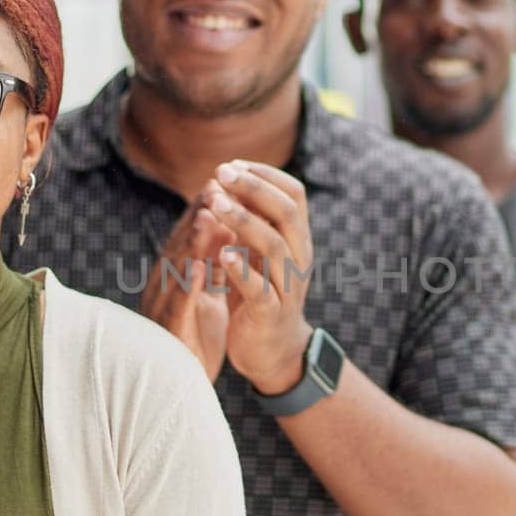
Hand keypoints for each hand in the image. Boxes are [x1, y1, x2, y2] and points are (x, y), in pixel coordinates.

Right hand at [140, 198, 233, 380]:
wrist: (180, 391)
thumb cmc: (193, 340)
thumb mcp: (204, 296)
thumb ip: (211, 265)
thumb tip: (225, 228)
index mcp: (177, 278)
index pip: (192, 237)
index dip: (206, 207)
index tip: (224, 181)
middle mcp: (165, 288)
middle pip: (181, 244)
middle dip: (199, 214)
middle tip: (216, 184)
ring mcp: (164, 310)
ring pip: (177, 271)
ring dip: (192, 242)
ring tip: (209, 215)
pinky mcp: (168, 334)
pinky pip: (178, 307)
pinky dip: (188, 285)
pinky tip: (199, 268)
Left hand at [200, 161, 316, 396]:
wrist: (273, 351)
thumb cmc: (262, 293)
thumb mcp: (261, 253)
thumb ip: (253, 221)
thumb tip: (227, 178)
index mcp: (297, 238)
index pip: (293, 193)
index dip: (265, 174)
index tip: (232, 164)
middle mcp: (299, 257)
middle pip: (286, 212)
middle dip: (253, 188)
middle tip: (221, 173)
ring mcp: (288, 286)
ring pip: (275, 246)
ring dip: (245, 221)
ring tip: (216, 203)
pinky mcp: (271, 313)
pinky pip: (261, 289)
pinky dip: (242, 269)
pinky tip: (223, 253)